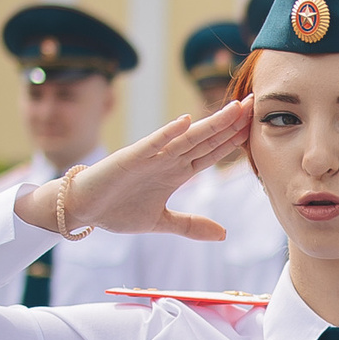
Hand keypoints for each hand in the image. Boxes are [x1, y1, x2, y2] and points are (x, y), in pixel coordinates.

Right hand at [18, 102, 251, 239]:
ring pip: (187, 138)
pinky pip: (153, 143)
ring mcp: (151, 156)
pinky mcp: (131, 157)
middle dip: (230, 124)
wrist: (82, 208)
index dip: (233, 141)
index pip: (212, 153)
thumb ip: (190, 225)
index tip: (256, 128)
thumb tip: (223, 235)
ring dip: (211, 124)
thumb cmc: (117, 210)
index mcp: (177, 172)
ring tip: (234, 109)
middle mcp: (168, 160)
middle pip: (206, 139)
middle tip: (255, 105)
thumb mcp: (161, 222)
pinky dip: (169, 133)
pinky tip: (187, 121)